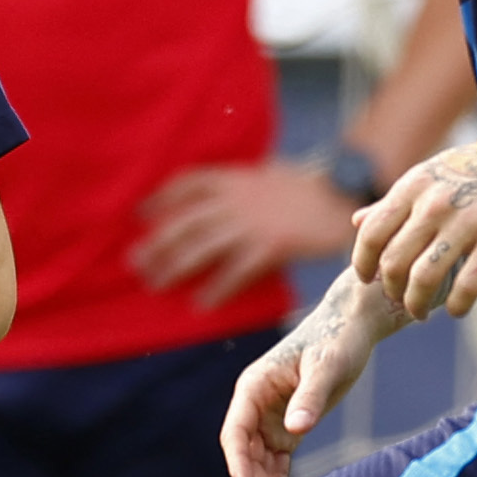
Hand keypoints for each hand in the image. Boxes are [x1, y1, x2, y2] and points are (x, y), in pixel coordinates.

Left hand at [133, 162, 358, 308]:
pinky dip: (216, 288)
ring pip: (202, 246)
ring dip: (174, 266)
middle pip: (186, 221)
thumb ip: (241, 184)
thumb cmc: (308, 185)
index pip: (187, 184)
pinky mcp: (270, 246)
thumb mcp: (268, 172)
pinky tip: (201, 303)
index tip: (139, 213)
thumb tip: (219, 194)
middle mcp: (236, 200)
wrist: (342, 194)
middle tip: (134, 261)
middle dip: (157, 241)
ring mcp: (252, 223)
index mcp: (235, 178)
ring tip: (155, 282)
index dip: (160, 199)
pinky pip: (235, 271)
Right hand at [220, 274, 400, 476]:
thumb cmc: (336, 339)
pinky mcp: (289, 426)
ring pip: (260, 461)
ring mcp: (271, 418)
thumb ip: (309, 397)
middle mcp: (256, 404)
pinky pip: (278, 460)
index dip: (237, 461)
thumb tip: (294, 430)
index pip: (236, 430)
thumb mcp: (325, 366)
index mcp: (254, 385)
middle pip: (245, 452)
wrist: (351, 327)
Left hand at [349, 118, 476, 320]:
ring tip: (422, 312)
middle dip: (392, 290)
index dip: (362, 263)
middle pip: (394, 261)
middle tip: (400, 300)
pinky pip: (467, 284)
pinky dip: (456, 305)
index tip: (367, 279)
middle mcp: (435, 202)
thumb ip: (395, 201)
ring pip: (425, 278)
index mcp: (415, 184)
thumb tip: (355, 221)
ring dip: (418, 304)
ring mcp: (467, 220)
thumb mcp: (433, 173)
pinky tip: (456, 310)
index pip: (371, 232)